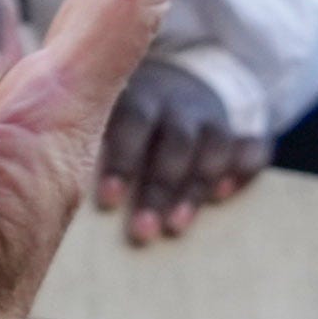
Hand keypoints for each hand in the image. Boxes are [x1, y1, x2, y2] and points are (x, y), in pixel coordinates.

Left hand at [99, 64, 265, 242]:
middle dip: (160, 188)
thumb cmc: (129, 128)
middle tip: (143, 231)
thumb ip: (90, 153)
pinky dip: (242, 172)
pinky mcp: (247, 131)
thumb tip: (64, 206)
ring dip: (196, 187)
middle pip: (175, 141)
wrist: (183, 87)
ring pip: (214, 145)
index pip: (132, 123)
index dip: (122, 161)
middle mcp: (178, 104)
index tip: (108, 201)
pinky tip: (224, 196)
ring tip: (176, 225)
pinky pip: (253, 149)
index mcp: (138, 98)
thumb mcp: (105, 120)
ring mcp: (215, 117)